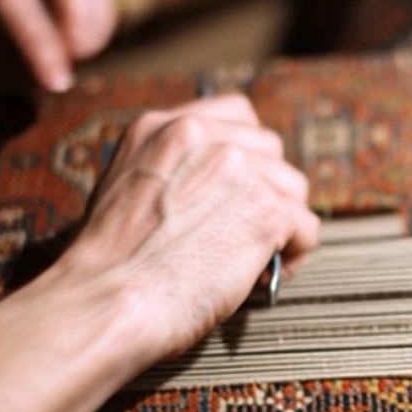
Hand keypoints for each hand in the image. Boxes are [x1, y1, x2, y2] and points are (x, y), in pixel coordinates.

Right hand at [49, 94, 319, 360]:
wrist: (105, 298)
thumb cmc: (107, 263)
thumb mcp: (125, 185)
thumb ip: (170, 168)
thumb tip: (209, 186)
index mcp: (166, 125)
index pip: (237, 114)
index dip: (247, 153)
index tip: (240, 186)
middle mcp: (206, 136)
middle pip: (271, 152)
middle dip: (267, 190)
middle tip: (248, 230)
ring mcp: (240, 169)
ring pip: (293, 188)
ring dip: (284, 222)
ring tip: (260, 257)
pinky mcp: (266, 209)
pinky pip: (306, 228)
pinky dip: (295, 254)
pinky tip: (268, 273)